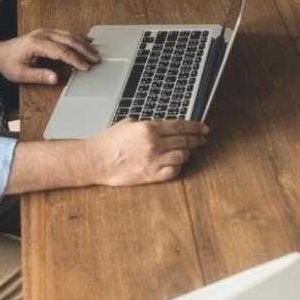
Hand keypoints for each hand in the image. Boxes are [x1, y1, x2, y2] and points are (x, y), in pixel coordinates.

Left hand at [0, 29, 100, 82]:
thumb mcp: (20, 74)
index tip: (86, 67)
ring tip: (95, 52)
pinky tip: (87, 40)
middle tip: (97, 59)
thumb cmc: (9, 64)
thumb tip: (55, 78)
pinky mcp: (47, 33)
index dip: (75, 60)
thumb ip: (38, 76)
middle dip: (84, 50)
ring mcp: (45, 32)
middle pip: (69, 40)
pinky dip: (78, 37)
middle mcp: (42, 34)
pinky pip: (65, 33)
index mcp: (36, 43)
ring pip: (69, 35)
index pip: (61, 51)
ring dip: (83, 43)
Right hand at [89, 119, 209, 185]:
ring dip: (188, 153)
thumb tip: (162, 124)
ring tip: (189, 152)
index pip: (180, 126)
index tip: (204, 128)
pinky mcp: (150, 176)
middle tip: (203, 140)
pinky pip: (173, 172)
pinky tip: (176, 164)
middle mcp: (154, 144)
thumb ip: (147, 123)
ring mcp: (153, 161)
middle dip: (197, 140)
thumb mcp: (129, 123)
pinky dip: (178, 168)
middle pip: (185, 141)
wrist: (96, 160)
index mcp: (149, 128)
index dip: (196, 127)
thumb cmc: (109, 142)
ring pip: (182, 156)